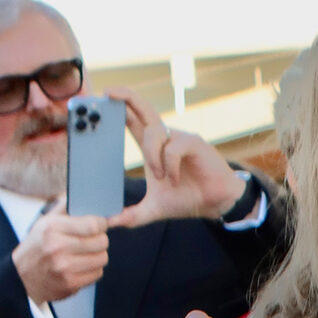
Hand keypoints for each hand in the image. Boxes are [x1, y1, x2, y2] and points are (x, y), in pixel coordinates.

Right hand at [13, 209, 110, 302]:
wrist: (20, 278)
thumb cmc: (37, 246)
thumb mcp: (46, 222)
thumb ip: (68, 207)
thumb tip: (92, 197)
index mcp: (52, 228)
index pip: (94, 224)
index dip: (101, 224)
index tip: (98, 226)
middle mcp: (57, 247)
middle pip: (102, 241)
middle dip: (99, 240)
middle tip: (88, 241)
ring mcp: (64, 267)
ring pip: (102, 258)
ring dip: (97, 256)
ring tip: (83, 254)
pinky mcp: (70, 283)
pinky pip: (97, 273)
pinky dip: (92, 270)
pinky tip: (79, 267)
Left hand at [106, 86, 247, 227]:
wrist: (216, 203)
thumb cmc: (186, 199)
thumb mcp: (153, 209)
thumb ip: (132, 215)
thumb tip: (109, 224)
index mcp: (152, 147)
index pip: (132, 120)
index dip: (119, 108)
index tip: (101, 99)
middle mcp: (165, 138)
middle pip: (143, 108)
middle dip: (126, 97)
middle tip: (108, 93)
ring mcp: (179, 138)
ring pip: (155, 132)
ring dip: (152, 155)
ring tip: (159, 177)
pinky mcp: (194, 143)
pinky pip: (173, 148)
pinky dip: (170, 165)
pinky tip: (175, 179)